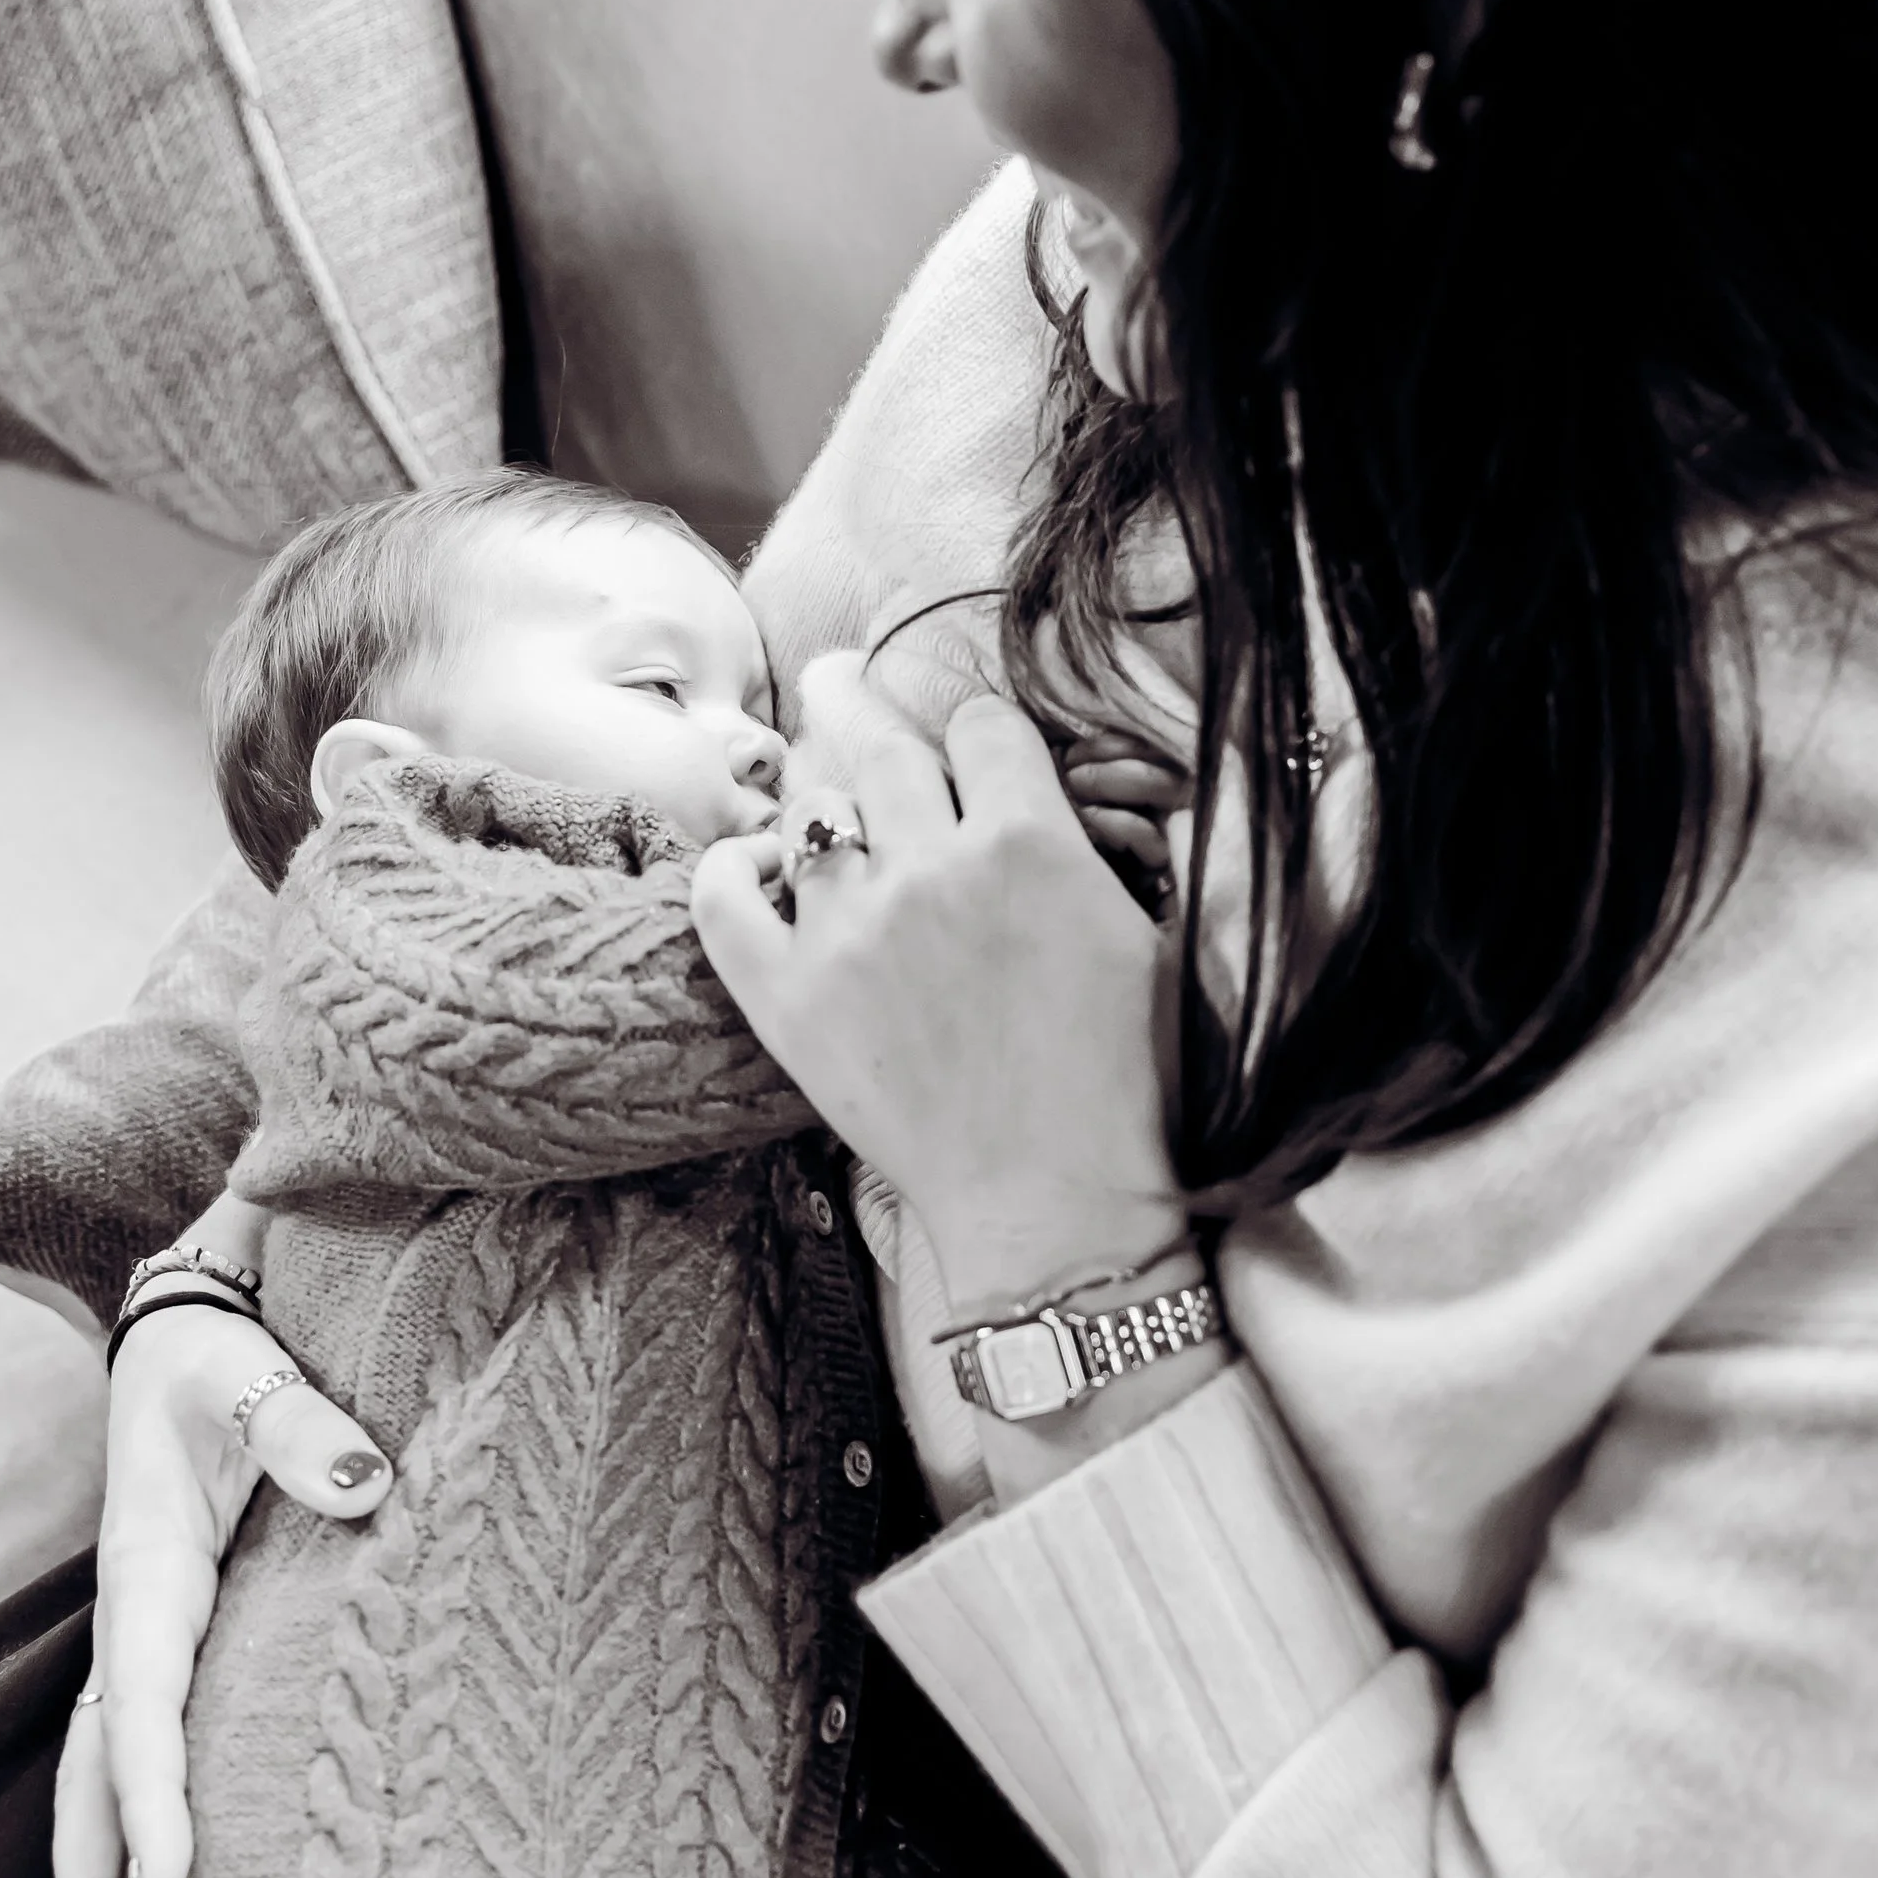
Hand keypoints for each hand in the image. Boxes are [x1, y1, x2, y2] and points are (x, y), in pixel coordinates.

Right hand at [44, 1304, 389, 1877]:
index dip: (153, 1794)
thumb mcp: (251, 1371)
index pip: (141, 1702)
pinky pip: (136, 1752)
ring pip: (101, 1777)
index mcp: (148, 1569)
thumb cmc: (222, 1360)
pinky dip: (122, 1832)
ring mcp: (146, 1641)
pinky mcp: (174, 1647)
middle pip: (94, 1771)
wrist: (189, 1333)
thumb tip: (370, 1486)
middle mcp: (134, 1621)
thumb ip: (303, 1426)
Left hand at [692, 660, 1185, 1308]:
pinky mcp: (788, 997)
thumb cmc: (1127, 1080)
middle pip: (880, 738)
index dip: (980, 730)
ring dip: (808, 779)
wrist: (1057, 1200)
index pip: (983, 724)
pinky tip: (751, 862)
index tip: (972, 745)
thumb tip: (1071, 796)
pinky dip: (729, 866)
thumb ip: (1100, 849)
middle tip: (836, 676)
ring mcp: (849, 931)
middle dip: (857, 695)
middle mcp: (931, 868)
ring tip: (802, 763)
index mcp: (1030, 841)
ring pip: (809, 807)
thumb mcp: (1154, 939)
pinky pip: (723, 896)